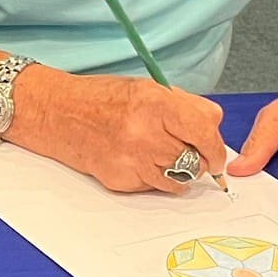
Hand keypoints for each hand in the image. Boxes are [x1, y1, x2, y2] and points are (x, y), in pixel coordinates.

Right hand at [16, 71, 227, 193]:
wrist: (60, 114)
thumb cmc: (103, 99)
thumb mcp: (148, 89)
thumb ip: (187, 106)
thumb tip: (214, 126)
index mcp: (155, 104)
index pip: (204, 133)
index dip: (216, 148)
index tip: (217, 156)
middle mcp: (145, 134)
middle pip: (196, 163)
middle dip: (198, 161)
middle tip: (187, 152)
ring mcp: (132, 160)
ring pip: (179, 181)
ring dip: (177, 172)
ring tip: (158, 154)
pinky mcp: (121, 180)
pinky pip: (154, 187)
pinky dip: (154, 178)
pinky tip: (137, 160)